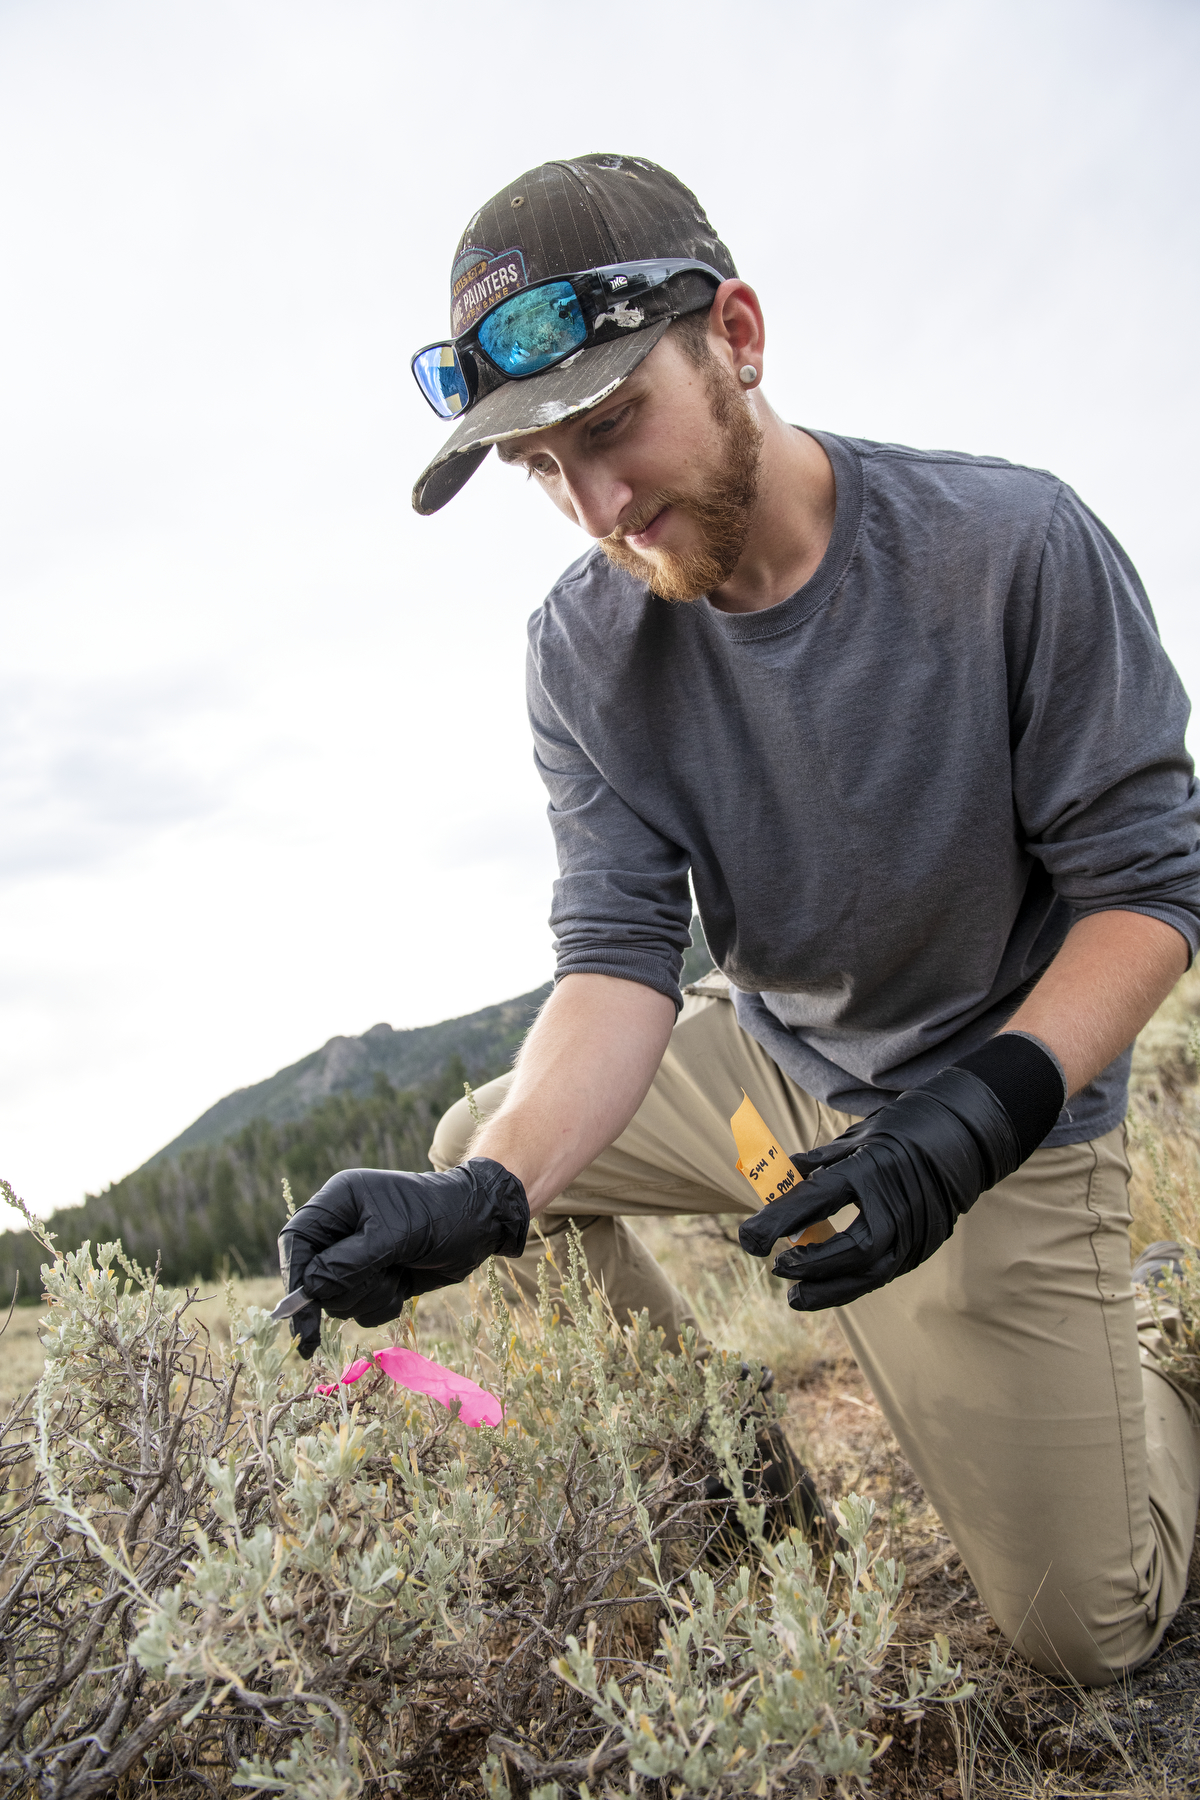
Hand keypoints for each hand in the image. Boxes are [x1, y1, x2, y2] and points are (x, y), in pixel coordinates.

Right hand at [278, 1159, 528, 1357]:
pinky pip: (360, 1309)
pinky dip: (382, 1305)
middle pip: (313, 1277)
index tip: (297, 1313)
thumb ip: (350, 1263)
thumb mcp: (395, 1235)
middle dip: (345, 1289)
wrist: (481, 1225)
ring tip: (398, 1276)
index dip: (295, 1276)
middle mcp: (342, 1229)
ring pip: (336, 1298)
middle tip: (380, 1280)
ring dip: (368, 1297)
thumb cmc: (441, 1216)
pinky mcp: (375, 1278)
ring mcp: (357, 1256)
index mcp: (339, 1202)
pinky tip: (403, 1286)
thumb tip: (311, 1289)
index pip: (297, 1241)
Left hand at [737, 1067, 1022, 1310]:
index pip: (816, 1200)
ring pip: (870, 1272)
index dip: (777, 1222)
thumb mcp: (857, 1136)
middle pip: (851, 1248)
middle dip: (810, 1264)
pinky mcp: (923, 1246)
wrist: (965, 1137)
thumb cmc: (903, 1129)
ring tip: (795, 1295)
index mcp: (869, 1168)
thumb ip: (819, 1162)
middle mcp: (895, 1204)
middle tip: (776, 1266)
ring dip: (828, 1289)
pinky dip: (850, 1285)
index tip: (748, 1239)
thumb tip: (782, 1175)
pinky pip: (882, 1274)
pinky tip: (825, 1289)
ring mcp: (915, 1229)